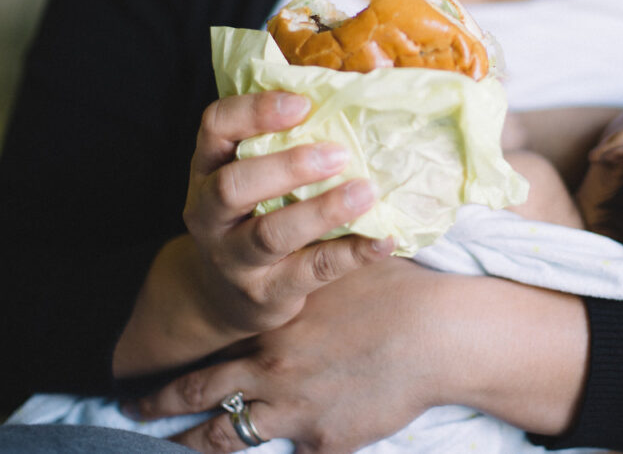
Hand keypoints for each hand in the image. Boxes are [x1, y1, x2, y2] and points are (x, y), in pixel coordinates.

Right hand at [114, 91, 389, 376]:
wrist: (220, 297)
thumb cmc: (251, 216)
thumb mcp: (249, 176)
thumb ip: (281, 143)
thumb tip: (353, 99)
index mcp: (207, 169)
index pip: (215, 127)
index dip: (254, 111)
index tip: (302, 103)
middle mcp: (210, 213)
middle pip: (233, 185)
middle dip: (288, 167)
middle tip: (339, 154)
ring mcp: (233, 258)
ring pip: (271, 234)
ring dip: (322, 211)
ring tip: (366, 193)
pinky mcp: (266, 293)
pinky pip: (312, 271)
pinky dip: (353, 254)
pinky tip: (384, 239)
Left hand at [137, 258, 442, 453]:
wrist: (436, 335)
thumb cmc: (395, 292)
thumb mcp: (342, 270)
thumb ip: (312, 267)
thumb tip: (302, 245)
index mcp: (271, 327)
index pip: (208, 348)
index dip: (173, 362)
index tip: (143, 371)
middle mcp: (271, 372)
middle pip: (198, 394)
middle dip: (159, 405)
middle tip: (131, 410)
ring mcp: (295, 412)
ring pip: (228, 435)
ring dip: (193, 444)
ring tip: (173, 449)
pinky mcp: (326, 441)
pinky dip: (286, 452)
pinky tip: (282, 450)